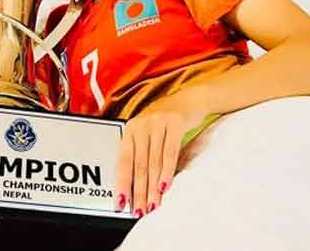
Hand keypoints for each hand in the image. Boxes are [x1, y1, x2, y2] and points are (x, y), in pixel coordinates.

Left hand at [115, 88, 208, 217]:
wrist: (189, 99)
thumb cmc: (166, 122)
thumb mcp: (149, 135)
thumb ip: (142, 155)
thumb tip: (137, 187)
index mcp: (129, 131)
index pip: (123, 162)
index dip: (122, 184)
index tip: (121, 203)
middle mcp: (140, 126)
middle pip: (138, 165)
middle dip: (138, 191)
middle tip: (139, 211)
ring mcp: (156, 124)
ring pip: (153, 161)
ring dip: (152, 187)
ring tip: (153, 205)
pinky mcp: (174, 123)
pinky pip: (169, 152)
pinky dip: (166, 171)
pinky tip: (164, 186)